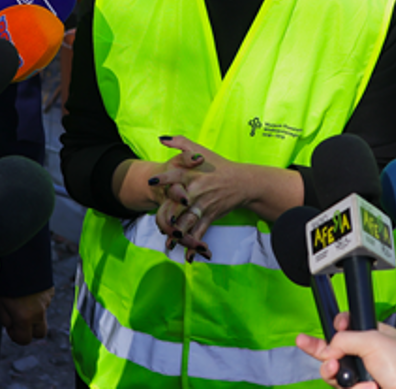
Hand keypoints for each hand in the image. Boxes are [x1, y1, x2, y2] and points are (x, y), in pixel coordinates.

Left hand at [0, 287, 54, 344]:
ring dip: (33, 313)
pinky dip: (37, 301)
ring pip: (42, 315)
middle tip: (19, 321)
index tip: (11, 328)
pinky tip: (28, 291)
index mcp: (25, 318)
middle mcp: (39, 312)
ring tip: (22, 300)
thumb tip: (12, 325)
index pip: (25, 340)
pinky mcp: (50, 291)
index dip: (16, 337)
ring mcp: (47, 302)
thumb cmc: (6, 282)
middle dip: (30, 330)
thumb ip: (6, 320)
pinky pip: (45, 302)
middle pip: (40, 333)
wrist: (20, 260)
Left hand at [147, 135, 270, 254]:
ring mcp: (203, 206)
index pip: (176, 175)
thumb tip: (162, 138)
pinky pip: (201, 232)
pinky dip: (195, 245)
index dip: (164, 178)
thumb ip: (180, 143)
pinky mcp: (210, 217)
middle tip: (158, 221)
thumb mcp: (200, 150)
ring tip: (168, 242)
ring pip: (188, 222)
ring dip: (178, 234)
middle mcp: (196, 191)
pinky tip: (187, 257)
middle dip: (167, 214)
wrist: (244, 182)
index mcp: (192, 175)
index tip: (151, 181)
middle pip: (178, 205)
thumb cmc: (219, 165)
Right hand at [294, 314, 395, 388]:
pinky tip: (370, 388)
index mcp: (375, 337)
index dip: (335, 328)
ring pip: (337, 376)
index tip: (330, 327)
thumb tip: (329, 347)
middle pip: (334, 353)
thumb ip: (346, 339)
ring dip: (341, 376)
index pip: (347, 328)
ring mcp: (365, 377)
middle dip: (323, 352)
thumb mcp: (374, 341)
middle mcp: (368, 356)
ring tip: (349, 377)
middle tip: (305, 344)